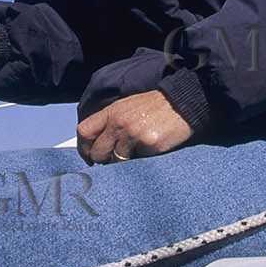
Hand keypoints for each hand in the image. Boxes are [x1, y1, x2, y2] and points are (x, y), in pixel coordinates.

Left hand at [77, 90, 193, 164]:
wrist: (182, 103)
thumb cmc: (155, 108)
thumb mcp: (127, 107)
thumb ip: (111, 123)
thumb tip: (97, 145)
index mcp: (112, 112)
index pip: (84, 131)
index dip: (84, 149)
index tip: (89, 157)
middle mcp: (119, 122)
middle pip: (98, 152)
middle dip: (104, 160)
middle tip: (116, 158)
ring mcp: (133, 134)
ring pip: (116, 161)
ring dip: (124, 162)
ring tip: (136, 152)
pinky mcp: (148, 145)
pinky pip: (136, 163)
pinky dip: (140, 161)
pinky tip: (149, 152)